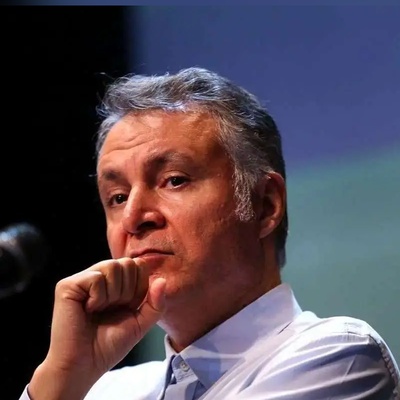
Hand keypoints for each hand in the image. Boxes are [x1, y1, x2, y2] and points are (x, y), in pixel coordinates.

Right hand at [28, 257, 165, 399]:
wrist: (84, 365)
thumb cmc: (108, 346)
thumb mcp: (141, 323)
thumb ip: (156, 303)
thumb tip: (162, 280)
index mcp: (115, 282)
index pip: (138, 265)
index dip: (140, 287)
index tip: (129, 307)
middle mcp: (99, 276)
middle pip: (128, 263)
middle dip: (128, 291)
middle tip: (113, 309)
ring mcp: (83, 279)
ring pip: (113, 267)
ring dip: (113, 295)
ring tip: (100, 310)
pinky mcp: (68, 285)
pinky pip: (96, 278)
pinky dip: (98, 298)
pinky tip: (88, 310)